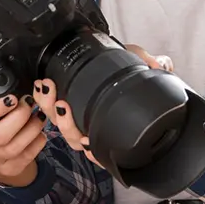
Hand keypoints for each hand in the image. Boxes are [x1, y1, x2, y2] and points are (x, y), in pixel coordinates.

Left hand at [33, 44, 172, 166]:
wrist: (102, 51)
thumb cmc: (119, 63)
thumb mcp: (136, 60)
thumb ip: (150, 62)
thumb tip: (163, 65)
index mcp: (106, 122)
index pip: (100, 147)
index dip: (94, 152)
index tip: (90, 144)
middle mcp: (88, 123)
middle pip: (73, 137)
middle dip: (66, 124)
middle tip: (64, 105)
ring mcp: (71, 113)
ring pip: (56, 122)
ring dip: (50, 107)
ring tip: (49, 88)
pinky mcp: (55, 100)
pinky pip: (45, 106)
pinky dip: (41, 98)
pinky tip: (42, 86)